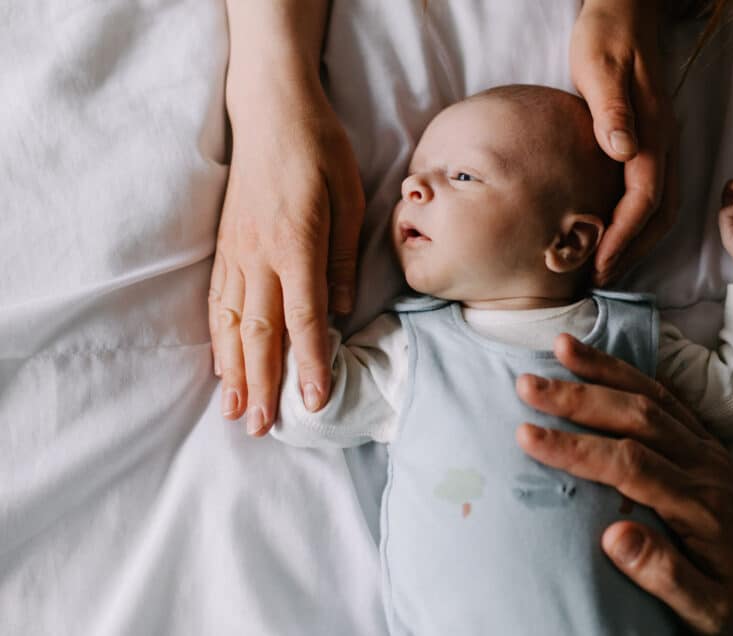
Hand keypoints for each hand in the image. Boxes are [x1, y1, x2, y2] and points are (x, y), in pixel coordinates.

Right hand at [210, 66, 363, 435]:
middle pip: (261, 332)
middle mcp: (260, 256)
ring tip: (234, 411)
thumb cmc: (320, 151)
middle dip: (262, 384)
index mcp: (297, 245)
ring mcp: (237, 252)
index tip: (313, 402)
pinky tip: (221, 362)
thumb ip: (344, 259)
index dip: (308, 364)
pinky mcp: (226, 246)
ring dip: (234, 371)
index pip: (304, 319)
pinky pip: (219, 301)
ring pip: (233, 323)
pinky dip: (219, 337)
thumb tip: (344, 311)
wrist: (272, 111)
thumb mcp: (349, 199)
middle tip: (262, 428)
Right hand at [514, 335, 732, 633]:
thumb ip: (664, 575)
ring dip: (605, 370)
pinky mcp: (709, 443)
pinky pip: (669, 398)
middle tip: (528, 383)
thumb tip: (612, 535)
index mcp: (700, 506)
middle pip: (637, 416)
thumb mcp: (711, 612)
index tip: (529, 435)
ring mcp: (709, 449)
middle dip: (579, 397)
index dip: (577, 447)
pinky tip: (606, 363)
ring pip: (653, 397)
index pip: (629, 464)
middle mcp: (705, 466)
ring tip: (562, 346)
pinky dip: (633, 375)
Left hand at [571, 0, 677, 285]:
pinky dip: (638, 221)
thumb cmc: (606, 37)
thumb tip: (622, 152)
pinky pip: (654, 192)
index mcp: (652, 133)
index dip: (623, 238)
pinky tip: (613, 229)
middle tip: (601, 278)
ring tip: (607, 265)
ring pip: (662, 207)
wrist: (626, 10)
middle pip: (660, 214)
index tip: (600, 265)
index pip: (643, 200)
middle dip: (633, 251)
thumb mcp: (599, 67)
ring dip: (638, 241)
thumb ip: (612, 110)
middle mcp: (665, 144)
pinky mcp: (653, 141)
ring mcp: (663, 143)